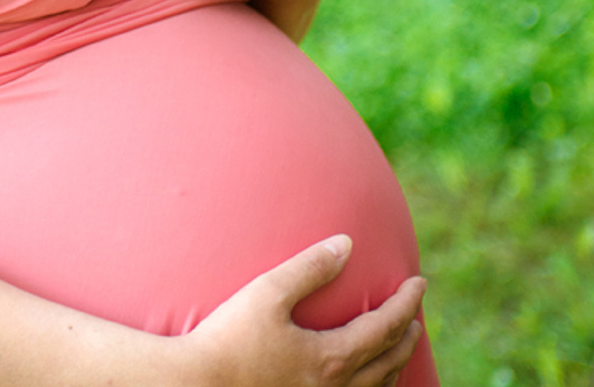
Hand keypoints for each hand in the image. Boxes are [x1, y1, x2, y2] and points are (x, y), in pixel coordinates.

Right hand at [181, 236, 426, 386]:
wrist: (199, 385)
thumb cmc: (229, 338)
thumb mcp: (267, 292)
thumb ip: (309, 268)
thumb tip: (346, 244)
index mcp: (332, 356)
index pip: (384, 326)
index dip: (406, 302)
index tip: (419, 282)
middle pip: (389, 361)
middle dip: (407, 335)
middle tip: (416, 316)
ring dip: (396, 365)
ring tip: (398, 348)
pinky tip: (363, 380)